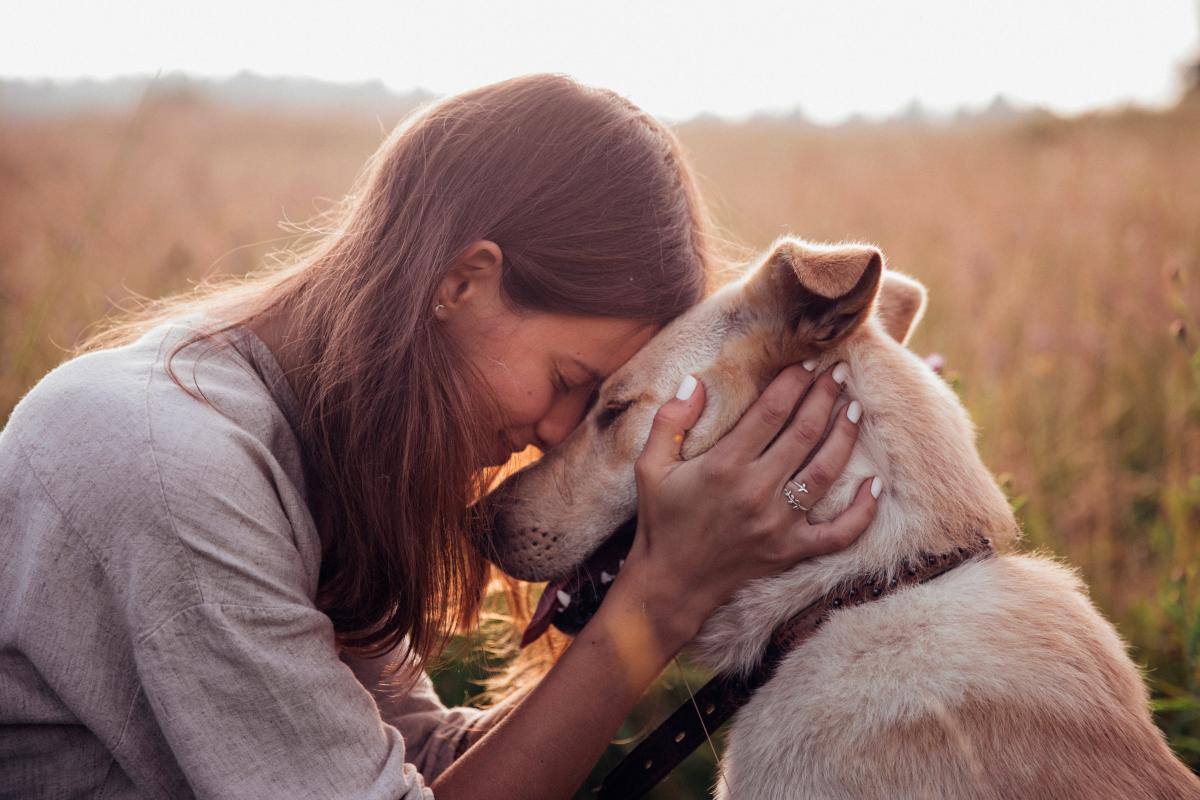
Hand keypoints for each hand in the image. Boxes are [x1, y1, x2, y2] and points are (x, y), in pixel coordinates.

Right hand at [618, 362, 878, 647]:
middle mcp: (755, 491)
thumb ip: (670, 421)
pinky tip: (875, 484)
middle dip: (825, 397)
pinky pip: (839, 532)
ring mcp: (778, 524)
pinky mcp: (791, 551)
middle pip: (804, 433)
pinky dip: (862, 511)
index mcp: (723, 466)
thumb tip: (696, 381)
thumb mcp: (650, 467)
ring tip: (855, 409)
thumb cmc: (661, 521)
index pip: (771, 411)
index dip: (794, 382)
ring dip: (845, 436)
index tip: (808, 362)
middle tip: (839, 372)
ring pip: (826, 471)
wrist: (671, 584)